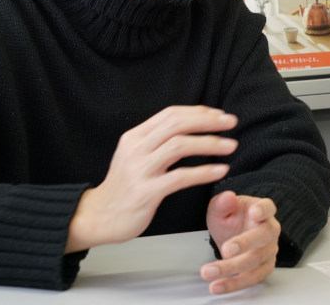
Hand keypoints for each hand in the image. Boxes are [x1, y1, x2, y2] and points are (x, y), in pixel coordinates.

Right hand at [65, 106, 238, 252]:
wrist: (98, 217)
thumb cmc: (124, 187)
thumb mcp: (135, 156)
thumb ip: (157, 141)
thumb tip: (190, 126)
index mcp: (135, 136)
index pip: (170, 114)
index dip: (198, 111)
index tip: (219, 114)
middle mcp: (136, 149)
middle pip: (176, 124)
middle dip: (207, 121)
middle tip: (231, 122)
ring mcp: (140, 170)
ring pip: (179, 146)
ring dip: (209, 144)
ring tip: (231, 146)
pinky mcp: (145, 192)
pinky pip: (179, 177)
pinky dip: (203, 172)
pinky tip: (220, 170)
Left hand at [201, 191, 280, 294]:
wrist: (234, 234)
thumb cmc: (232, 218)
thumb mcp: (221, 208)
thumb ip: (223, 203)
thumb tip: (228, 197)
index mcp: (263, 210)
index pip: (267, 207)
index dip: (263, 210)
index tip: (255, 212)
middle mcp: (270, 230)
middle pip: (263, 236)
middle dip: (244, 244)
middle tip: (226, 249)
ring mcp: (268, 251)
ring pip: (255, 261)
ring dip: (232, 268)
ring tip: (210, 271)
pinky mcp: (263, 268)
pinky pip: (251, 278)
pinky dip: (234, 284)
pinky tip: (217, 285)